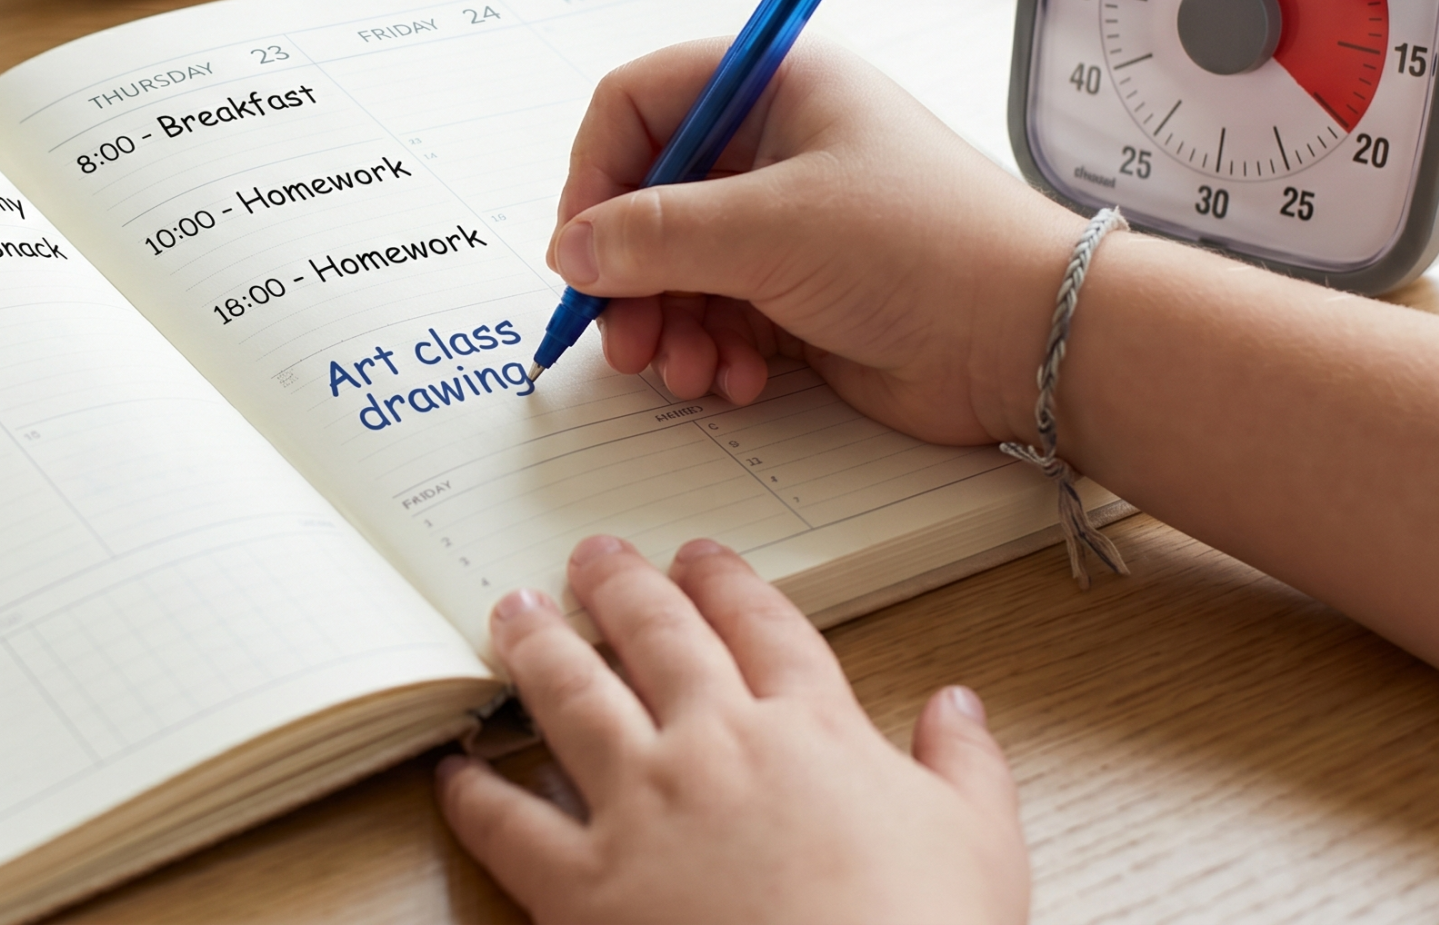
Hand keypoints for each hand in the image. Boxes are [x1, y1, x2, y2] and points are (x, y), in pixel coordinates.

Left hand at [436, 535, 1028, 924]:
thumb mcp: (984, 846)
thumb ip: (966, 765)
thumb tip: (959, 704)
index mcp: (814, 730)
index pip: (764, 628)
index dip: (728, 582)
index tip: (702, 554)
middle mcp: (717, 745)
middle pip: (658, 637)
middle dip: (620, 586)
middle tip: (592, 554)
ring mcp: (643, 807)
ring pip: (571, 697)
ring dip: (537, 648)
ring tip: (513, 611)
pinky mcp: (584, 885)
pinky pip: (508, 824)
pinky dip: (474, 792)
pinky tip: (454, 770)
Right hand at [548, 38, 1082, 445]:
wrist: (1030, 339)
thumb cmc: (926, 247)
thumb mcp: (771, 230)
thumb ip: (654, 238)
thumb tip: (571, 249)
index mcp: (775, 84)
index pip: (641, 104)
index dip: (597, 171)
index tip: (581, 243)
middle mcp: (775, 146)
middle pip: (647, 199)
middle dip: (627, 274)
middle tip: (621, 336)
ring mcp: (785, 224)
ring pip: (673, 270)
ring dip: (666, 327)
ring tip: (686, 370)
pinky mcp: (797, 295)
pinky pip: (713, 318)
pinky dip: (709, 353)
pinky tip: (736, 381)